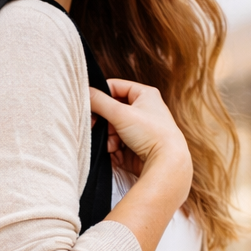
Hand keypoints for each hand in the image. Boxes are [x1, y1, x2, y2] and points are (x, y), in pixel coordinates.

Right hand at [89, 80, 191, 196]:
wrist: (166, 163)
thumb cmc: (151, 133)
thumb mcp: (120, 113)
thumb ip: (99, 102)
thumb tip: (84, 92)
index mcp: (145, 94)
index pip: (115, 87)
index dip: (101, 96)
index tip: (91, 106)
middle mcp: (144, 110)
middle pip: (112, 111)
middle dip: (104, 123)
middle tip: (98, 127)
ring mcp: (140, 129)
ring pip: (112, 129)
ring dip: (108, 137)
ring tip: (113, 145)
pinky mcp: (137, 146)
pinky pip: (117, 143)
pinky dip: (114, 148)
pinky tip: (117, 152)